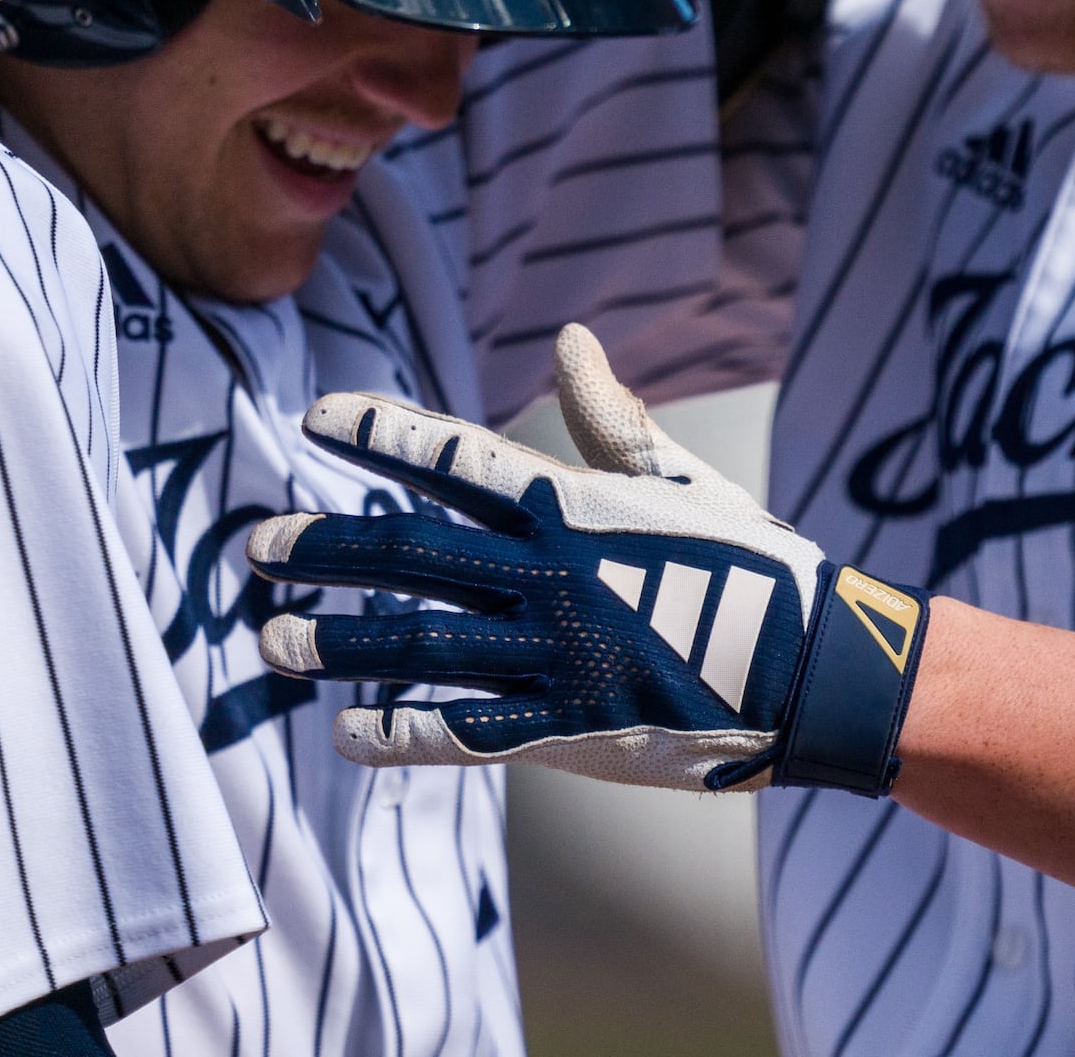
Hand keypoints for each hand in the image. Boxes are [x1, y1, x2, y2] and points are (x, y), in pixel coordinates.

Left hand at [250, 326, 928, 793]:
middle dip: (327, 547)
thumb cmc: (754, 565)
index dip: (381, 432)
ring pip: (419, 642)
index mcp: (573, 505)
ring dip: (336, 641)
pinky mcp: (566, 728)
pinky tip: (345, 733)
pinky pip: (463, 732)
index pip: (453, 457)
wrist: (816, 671)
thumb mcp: (683, 478)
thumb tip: (570, 341)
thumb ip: (611, 418)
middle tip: (258, 544)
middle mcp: (548, 575)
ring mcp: (553, 655)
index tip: (316, 415)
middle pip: (410, 553)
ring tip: (271, 638)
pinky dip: (400, 732)